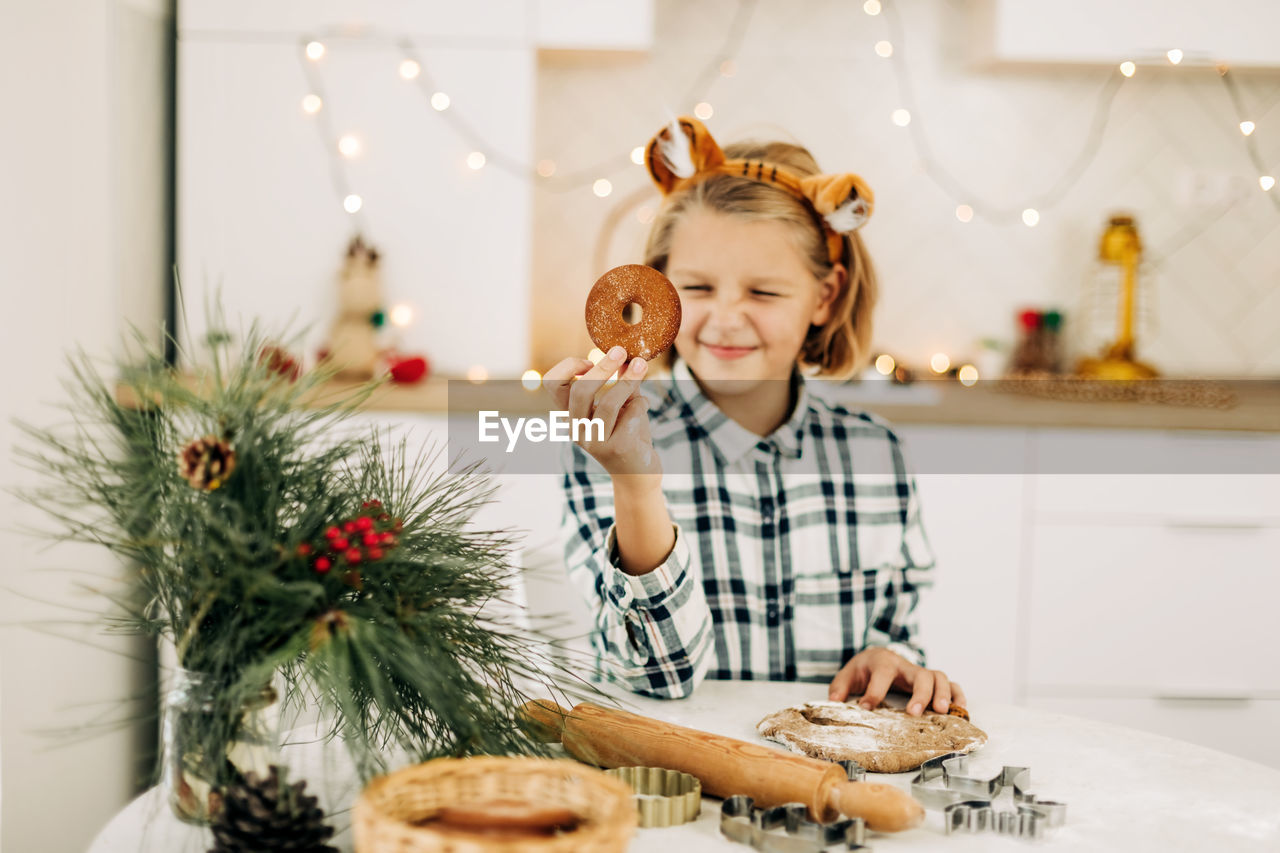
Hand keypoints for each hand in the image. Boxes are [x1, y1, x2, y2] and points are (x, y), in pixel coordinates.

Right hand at [542, 346, 659, 477]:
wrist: (638, 474)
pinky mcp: (617, 449)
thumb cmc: (627, 433)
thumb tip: (625, 353)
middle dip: (602, 366)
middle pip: (580, 391)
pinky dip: (641, 403)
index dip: (568, 366)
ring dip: (628, 381)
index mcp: (571, 415)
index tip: (589, 359)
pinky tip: (644, 406)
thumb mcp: (621, 404)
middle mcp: (577, 429)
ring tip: (641, 368)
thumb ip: (620, 381)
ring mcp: (595, 442)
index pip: (553, 385)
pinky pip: (631, 414)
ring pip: (608, 403)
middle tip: (621, 351)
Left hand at [827, 647, 966, 716]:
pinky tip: (960, 711)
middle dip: (920, 693)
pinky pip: (951, 684)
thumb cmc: (864, 669)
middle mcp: (905, 666)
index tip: (867, 707)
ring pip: (939, 677)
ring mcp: (920, 673)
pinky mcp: (931, 682)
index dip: (874, 692)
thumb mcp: (847, 675)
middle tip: (914, 713)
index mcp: (883, 662)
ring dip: (943, 694)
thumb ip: (840, 688)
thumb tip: (835, 703)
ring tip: (942, 712)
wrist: (877, 657)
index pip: (882, 674)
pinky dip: (958, 696)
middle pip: (920, 674)